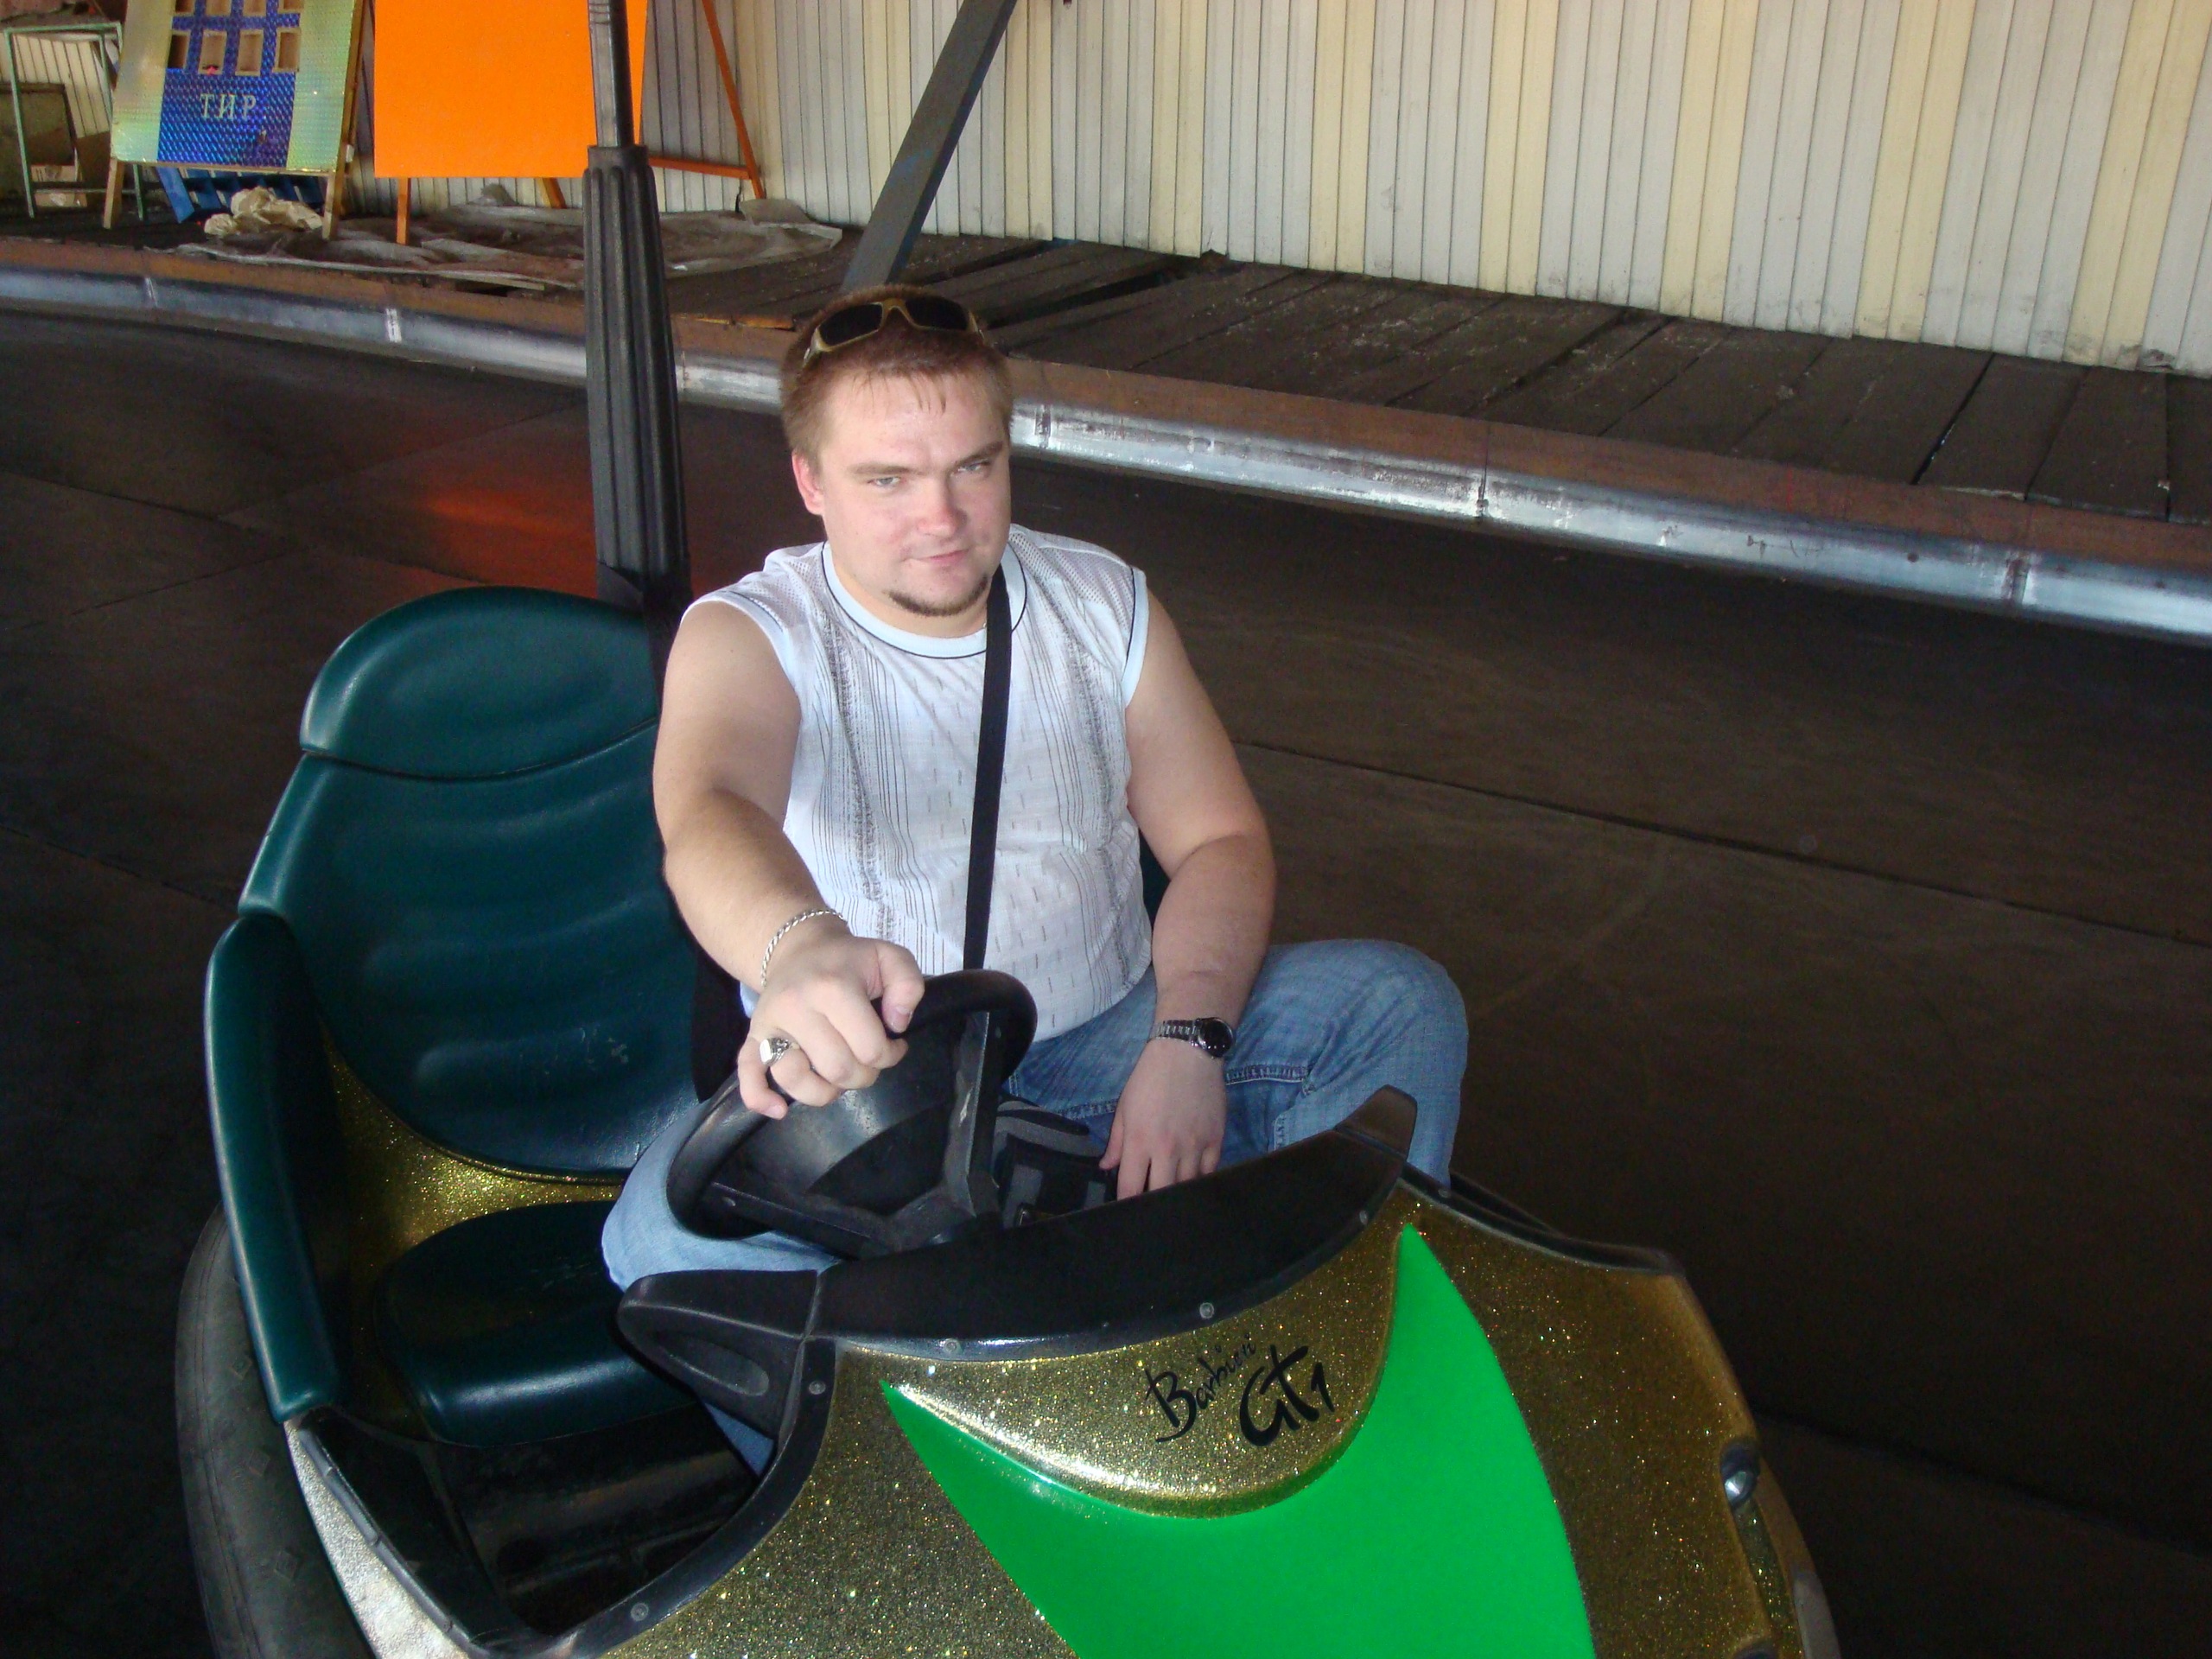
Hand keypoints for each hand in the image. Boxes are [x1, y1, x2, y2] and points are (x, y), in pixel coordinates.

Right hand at [738, 921, 925, 1117]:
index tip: (893, 1044)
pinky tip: (779, 1110)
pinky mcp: (752, 1037)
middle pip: (837, 1069)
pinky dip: (759, 1098)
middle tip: (868, 1058)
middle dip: (863, 1075)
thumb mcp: (889, 957)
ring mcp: (769, 1025)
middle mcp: (795, 1007)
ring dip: (826, 1091)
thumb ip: (909, 985)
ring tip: (839, 1075)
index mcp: (832, 988)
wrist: (799, 949)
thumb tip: (897, 1025)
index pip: (869, 1048)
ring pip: (795, 1080)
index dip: (890, 1055)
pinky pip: (748, 1075)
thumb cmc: (849, 959)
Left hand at [1101, 1039, 1226, 1198]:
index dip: (1126, 1204)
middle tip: (1149, 1203)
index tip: (1126, 1208)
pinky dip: (1200, 1179)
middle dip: (1152, 1203)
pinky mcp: (1216, 1141)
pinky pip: (1209, 1173)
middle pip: (1160, 1194)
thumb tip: (1107, 1168)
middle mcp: (1167, 1150)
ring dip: (1176, 1192)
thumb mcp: (1124, 1108)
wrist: (1186, 1054)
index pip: (1131, 1188)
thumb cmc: (1150, 1079)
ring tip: (1171, 1193)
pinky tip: (1193, 1179)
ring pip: (1186, 1187)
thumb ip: (1116, 1142)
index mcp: (1140, 1141)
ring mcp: (1194, 1147)